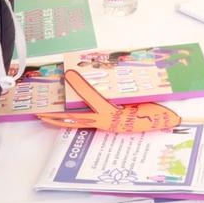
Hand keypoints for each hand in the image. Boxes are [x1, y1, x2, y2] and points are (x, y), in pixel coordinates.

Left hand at [37, 69, 180, 132]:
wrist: (163, 127)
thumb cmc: (155, 113)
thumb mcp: (142, 98)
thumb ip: (129, 89)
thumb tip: (122, 78)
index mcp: (112, 114)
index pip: (92, 97)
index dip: (80, 86)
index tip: (68, 75)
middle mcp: (105, 121)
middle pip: (75, 120)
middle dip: (56, 118)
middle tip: (39, 114)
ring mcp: (105, 125)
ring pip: (79, 124)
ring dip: (62, 121)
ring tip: (46, 117)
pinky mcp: (108, 125)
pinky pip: (88, 122)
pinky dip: (76, 119)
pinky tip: (68, 117)